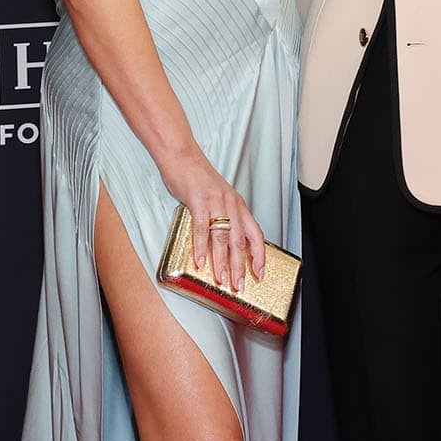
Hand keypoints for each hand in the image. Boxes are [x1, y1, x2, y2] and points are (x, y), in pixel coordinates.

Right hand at [159, 149, 264, 288]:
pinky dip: (201, 247)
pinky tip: (200, 262)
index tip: (259, 273)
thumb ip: (223, 216)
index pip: (255, 234)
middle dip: (241, 266)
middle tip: (239, 285)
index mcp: (238, 204)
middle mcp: (230, 204)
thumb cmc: (197, 178)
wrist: (181, 155)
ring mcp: (215, 202)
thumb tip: (223, 243)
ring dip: (222, 262)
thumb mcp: (218, 197)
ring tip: (221, 279)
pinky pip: (202, 228)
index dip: (259, 255)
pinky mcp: (198, 200)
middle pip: (240, 240)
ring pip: (223, 237)